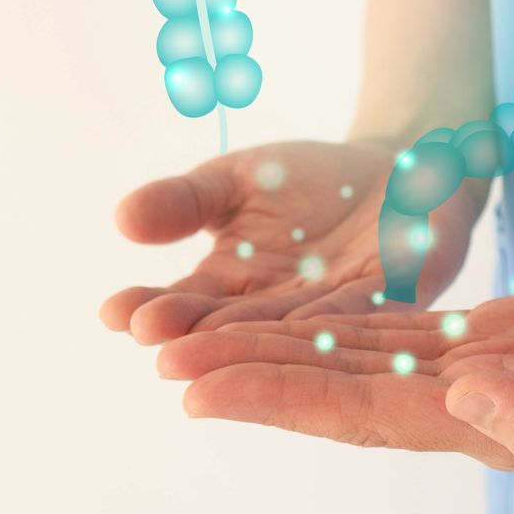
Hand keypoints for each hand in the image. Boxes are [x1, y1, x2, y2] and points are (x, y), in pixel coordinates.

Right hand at [98, 140, 487, 343]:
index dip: (151, 309)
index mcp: (234, 289)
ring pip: (290, 332)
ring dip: (252, 343)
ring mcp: (336, 312)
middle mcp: (280, 313)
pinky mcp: (394, 298)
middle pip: (231, 329)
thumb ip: (187, 200)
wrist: (398, 165)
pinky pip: (365, 312)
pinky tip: (308, 323)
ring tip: (210, 348)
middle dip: (192, 334)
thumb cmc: (309, 180)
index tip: (115, 312)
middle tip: (149, 338)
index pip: (185, 304)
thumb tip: (122, 217)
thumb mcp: (236, 179)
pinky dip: (336, 319)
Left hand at [157, 273, 513, 474]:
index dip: (278, 402)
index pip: (362, 416)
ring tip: (203, 334)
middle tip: (161, 356)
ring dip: (281, 347)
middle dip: (251, 373)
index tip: (201, 388)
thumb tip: (462, 397)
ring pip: (361, 358)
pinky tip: (295, 315)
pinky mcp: (502, 335)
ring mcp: (483, 371)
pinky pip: (406, 329)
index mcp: (495, 429)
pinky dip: (346, 321)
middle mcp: (471, 407)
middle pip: (338, 390)